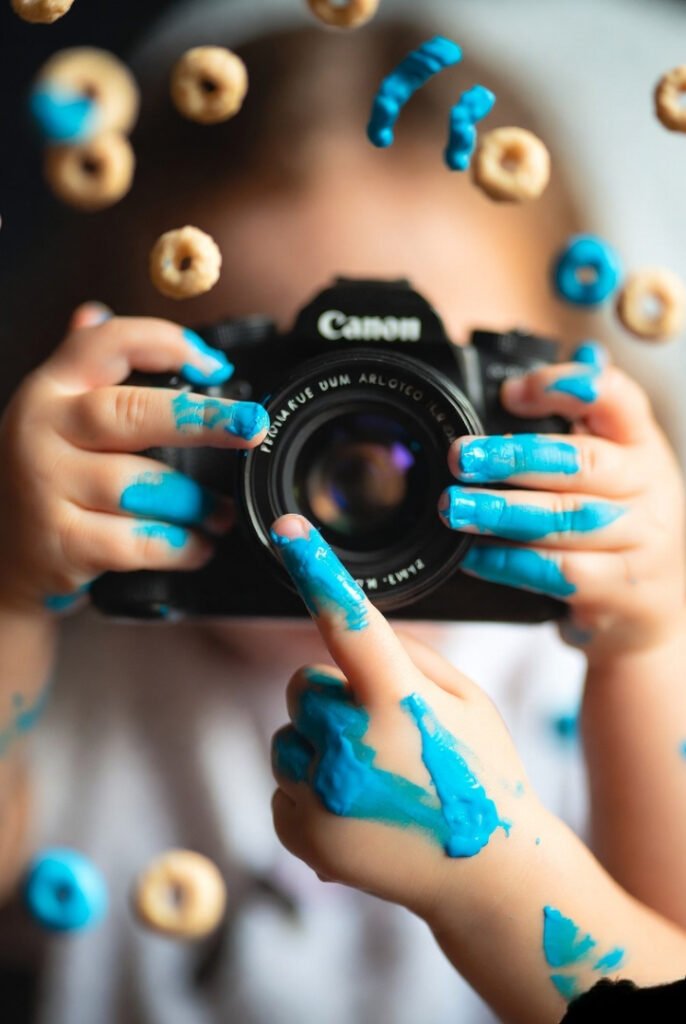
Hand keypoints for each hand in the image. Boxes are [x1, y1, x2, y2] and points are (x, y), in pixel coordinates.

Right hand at [0, 303, 268, 611]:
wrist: (2, 558)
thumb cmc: (44, 480)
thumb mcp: (52, 419)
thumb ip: (79, 369)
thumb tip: (95, 311)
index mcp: (50, 390)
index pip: (106, 343)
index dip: (167, 343)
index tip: (216, 366)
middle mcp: (42, 431)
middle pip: (132, 413)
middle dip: (201, 420)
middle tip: (251, 427)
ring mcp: (47, 487)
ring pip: (143, 486)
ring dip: (197, 503)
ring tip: (222, 513)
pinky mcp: (61, 543)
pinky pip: (138, 542)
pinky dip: (180, 546)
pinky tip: (198, 547)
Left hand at [270, 514, 542, 920]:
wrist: (487, 877)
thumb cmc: (484, 775)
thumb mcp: (469, 700)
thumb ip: (409, 656)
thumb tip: (354, 630)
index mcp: (399, 701)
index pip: (349, 621)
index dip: (316, 569)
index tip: (287, 530)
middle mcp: (350, 745)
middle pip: (304, 684)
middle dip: (335, 697)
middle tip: (386, 735)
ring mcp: (322, 796)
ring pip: (288, 733)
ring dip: (319, 744)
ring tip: (376, 778)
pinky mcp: (302, 834)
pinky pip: (281, 781)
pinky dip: (310, 789)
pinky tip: (358, 808)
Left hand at [440, 343, 684, 659]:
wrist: (658, 607)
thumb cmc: (624, 522)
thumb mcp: (619, 463)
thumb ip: (593, 414)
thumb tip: (581, 352)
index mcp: (641, 443)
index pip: (615, 397)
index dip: (563, 387)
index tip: (510, 393)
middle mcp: (648, 486)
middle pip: (582, 462)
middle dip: (515, 456)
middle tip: (462, 457)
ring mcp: (640, 539)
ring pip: (567, 518)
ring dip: (503, 511)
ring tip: (454, 507)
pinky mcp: (620, 588)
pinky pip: (559, 571)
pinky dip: (509, 562)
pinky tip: (473, 555)